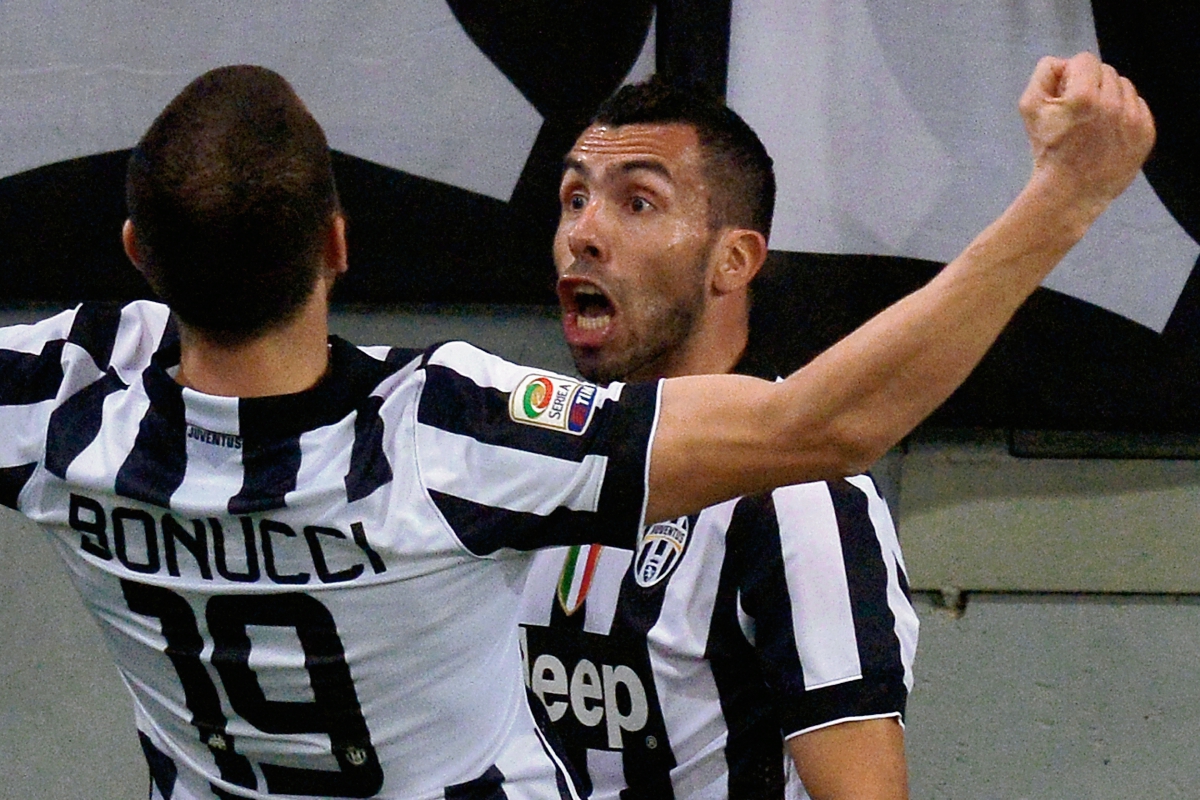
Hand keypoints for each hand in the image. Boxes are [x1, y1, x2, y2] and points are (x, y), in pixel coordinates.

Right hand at [1018, 52, 1154, 218]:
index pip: (1084, 60)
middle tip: (1077, 111)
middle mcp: (1113, 105)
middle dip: (1090, 85)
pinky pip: (1138, 105)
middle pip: (1106, 71)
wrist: (1069, 192)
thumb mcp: (1029, 108)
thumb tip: (1063, 62)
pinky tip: (1107, 132)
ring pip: (1124, 86)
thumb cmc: (1047, 149)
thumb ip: (1044, 74)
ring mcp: (1133, 120)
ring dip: (1108, 97)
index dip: (1070, 74)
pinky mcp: (1146, 133)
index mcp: (1083, 97)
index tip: (1064, 96)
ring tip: (1093, 122)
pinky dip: (1123, 113)